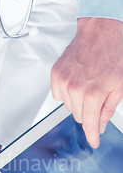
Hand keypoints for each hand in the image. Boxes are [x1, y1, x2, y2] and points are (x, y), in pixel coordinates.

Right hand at [51, 18, 122, 147]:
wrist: (100, 31)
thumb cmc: (114, 53)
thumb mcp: (120, 85)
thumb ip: (109, 109)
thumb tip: (101, 125)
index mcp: (93, 94)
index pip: (90, 125)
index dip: (93, 136)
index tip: (94, 142)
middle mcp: (75, 90)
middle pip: (80, 117)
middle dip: (90, 112)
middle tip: (99, 97)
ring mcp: (63, 82)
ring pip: (69, 107)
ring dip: (78, 102)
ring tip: (89, 85)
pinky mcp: (56, 75)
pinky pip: (59, 95)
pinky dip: (68, 92)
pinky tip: (78, 81)